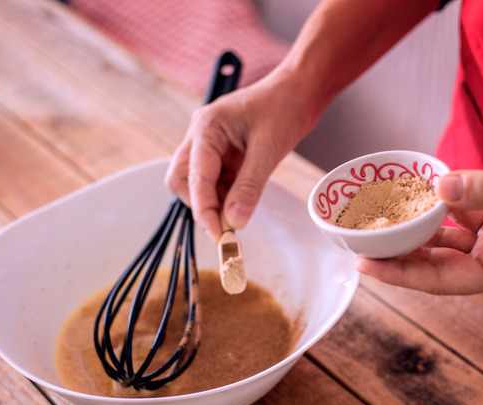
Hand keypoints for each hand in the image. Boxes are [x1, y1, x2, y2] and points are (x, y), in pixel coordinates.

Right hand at [165, 74, 315, 239]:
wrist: (299, 91)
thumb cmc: (284, 106)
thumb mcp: (268, 148)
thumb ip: (249, 186)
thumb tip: (235, 220)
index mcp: (206, 127)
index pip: (194, 176)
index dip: (204, 209)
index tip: (218, 234)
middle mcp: (201, 136)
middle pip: (183, 180)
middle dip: (202, 205)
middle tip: (226, 226)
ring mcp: (210, 145)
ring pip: (198, 184)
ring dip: (215, 202)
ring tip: (240, 211)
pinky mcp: (223, 155)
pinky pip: (215, 182)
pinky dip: (226, 196)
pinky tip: (243, 200)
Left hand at [355, 167, 482, 294]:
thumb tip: (440, 184)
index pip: (440, 279)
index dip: (402, 274)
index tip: (366, 266)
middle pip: (434, 264)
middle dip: (397, 257)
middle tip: (356, 246)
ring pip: (441, 242)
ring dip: (412, 233)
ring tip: (375, 224)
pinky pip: (456, 218)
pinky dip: (436, 208)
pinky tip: (414, 197)